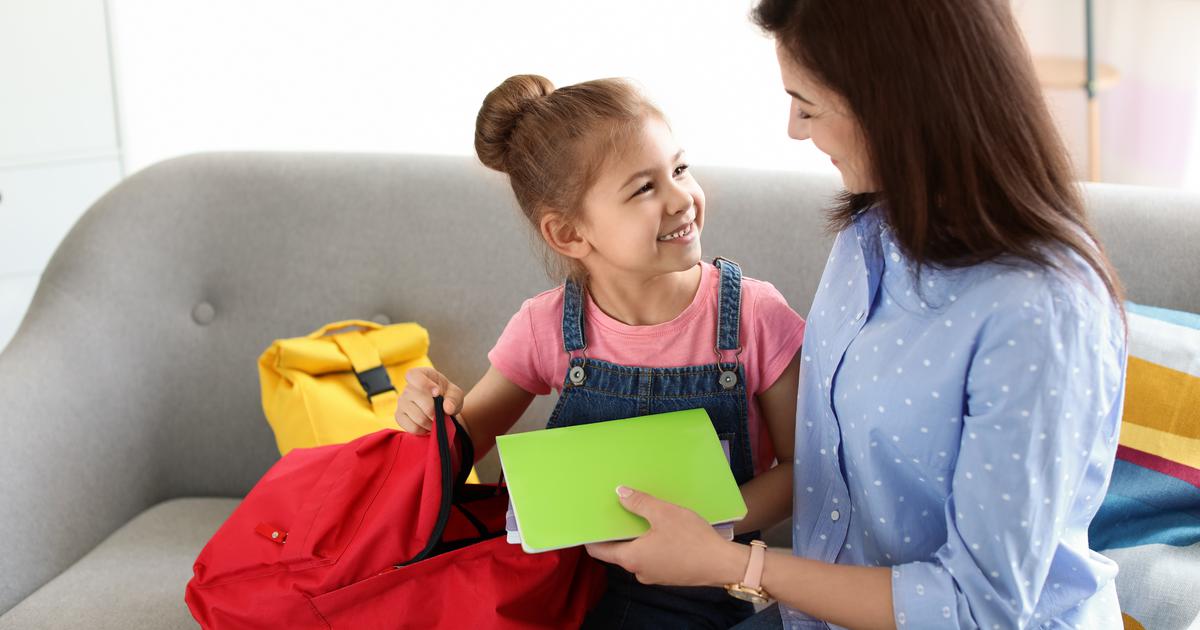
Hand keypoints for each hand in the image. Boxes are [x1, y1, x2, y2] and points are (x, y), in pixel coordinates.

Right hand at [394, 367, 463, 434]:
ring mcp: (401, 402)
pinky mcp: (399, 416)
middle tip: (442, 415)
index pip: (413, 376)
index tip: (437, 392)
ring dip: (431, 423)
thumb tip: (448, 408)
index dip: (424, 384)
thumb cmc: (447, 397)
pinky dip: (424, 430)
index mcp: (420, 375)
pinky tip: (428, 426)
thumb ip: (454, 399)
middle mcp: (407, 387)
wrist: (442, 410)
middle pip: (418, 399)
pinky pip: (412, 427)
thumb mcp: (455, 394)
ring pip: (417, 416)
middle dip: (435, 410)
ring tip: (437, 421)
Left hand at [585, 486, 747, 586]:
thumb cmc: (692, 540)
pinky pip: (653, 557)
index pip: (599, 550)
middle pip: (618, 550)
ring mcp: (654, 575)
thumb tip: (619, 493)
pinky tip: (663, 529)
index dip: (592, 536)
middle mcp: (639, 570)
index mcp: (631, 558)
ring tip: (644, 515)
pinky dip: (652, 544)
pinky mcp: (669, 575)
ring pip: (638, 553)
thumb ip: (639, 503)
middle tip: (619, 510)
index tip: (590, 522)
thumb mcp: (664, 513)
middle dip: (619, 531)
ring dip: (638, 537)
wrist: (723, 564)